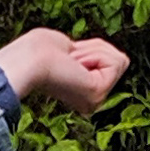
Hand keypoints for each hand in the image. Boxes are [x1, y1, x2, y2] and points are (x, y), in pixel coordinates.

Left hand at [0, 26, 129, 112]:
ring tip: (71, 62)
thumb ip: (95, 56)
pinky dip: (95, 55)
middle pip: (119, 60)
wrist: (26, 61)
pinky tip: (75, 65)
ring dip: (93, 51)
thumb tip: (122, 61)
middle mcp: (93, 101)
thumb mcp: (73, 50)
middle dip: (95, 49)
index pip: (112, 60)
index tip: (68, 57)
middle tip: (70, 59)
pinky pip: (115, 62)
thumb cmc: (39, 51)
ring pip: (119, 60)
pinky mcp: (99, 93)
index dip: (92, 49)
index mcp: (85, 93)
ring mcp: (97, 99)